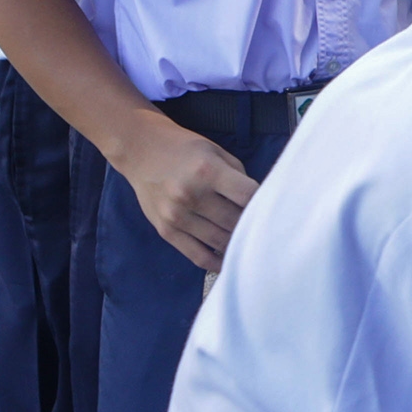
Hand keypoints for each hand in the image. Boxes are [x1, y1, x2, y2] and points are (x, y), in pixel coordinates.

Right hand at [106, 113, 258, 271]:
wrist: (140, 151)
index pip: (247, 196)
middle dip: (252, 225)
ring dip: (238, 243)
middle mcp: (190, 195)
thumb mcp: (215, 151)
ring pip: (220, 241)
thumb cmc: (184, 149)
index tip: (271, 206)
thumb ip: (239, 176)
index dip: (263, 202)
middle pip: (235, 221)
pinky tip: (229, 259)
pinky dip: (217, 262)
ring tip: (249, 241)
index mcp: (207, 171)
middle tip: (263, 227)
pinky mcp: (166, 231)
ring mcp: (176, 216)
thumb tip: (259, 203)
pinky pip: (197, 256)